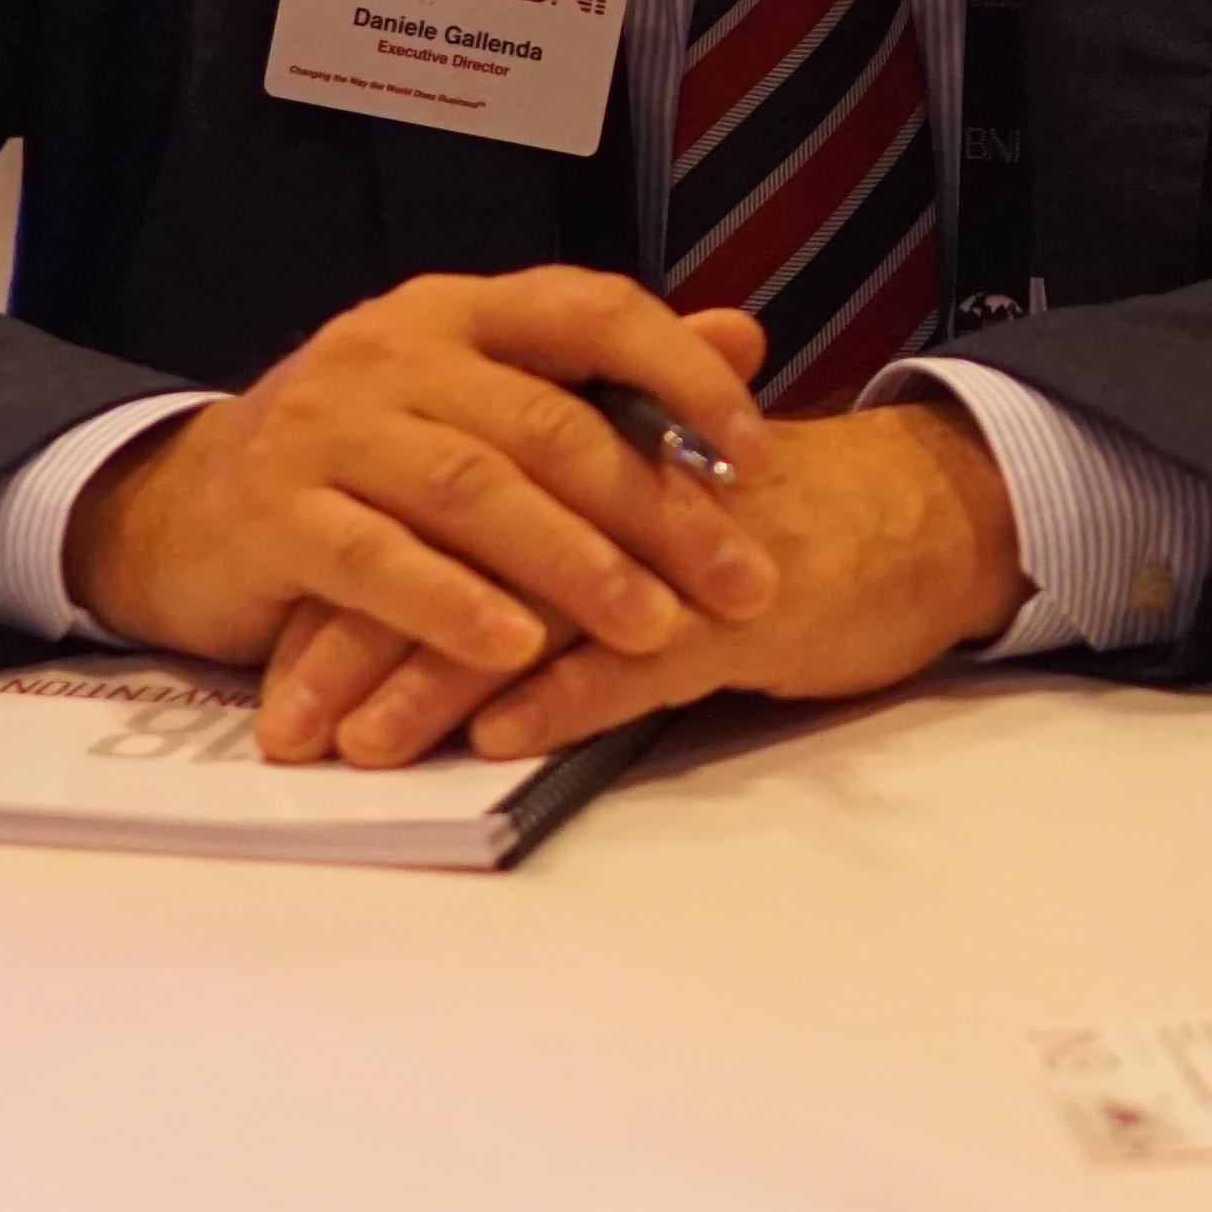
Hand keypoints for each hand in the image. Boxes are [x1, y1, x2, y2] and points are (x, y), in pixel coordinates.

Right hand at [57, 269, 779, 760]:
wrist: (177, 507)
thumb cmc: (365, 459)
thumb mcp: (481, 398)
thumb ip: (607, 375)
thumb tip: (744, 335)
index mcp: (461, 311)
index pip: (589, 310)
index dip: (682, 373)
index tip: (759, 450)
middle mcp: (394, 351)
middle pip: (546, 424)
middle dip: (656, 510)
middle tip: (745, 583)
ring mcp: (326, 427)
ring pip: (471, 490)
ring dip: (573, 565)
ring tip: (655, 628)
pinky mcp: (273, 514)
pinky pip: (374, 561)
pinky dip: (450, 606)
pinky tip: (517, 650)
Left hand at [259, 393, 1031, 766]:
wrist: (931, 515)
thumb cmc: (787, 531)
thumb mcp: (658, 525)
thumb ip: (560, 553)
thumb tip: (450, 614)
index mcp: (586, 469)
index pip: (441, 522)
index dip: (358, 594)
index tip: (281, 673)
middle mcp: (618, 497)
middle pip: (461, 564)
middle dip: (363, 648)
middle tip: (288, 726)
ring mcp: (680, 556)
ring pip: (533, 612)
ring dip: (438, 681)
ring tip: (364, 742)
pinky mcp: (746, 610)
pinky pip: (643, 656)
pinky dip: (570, 694)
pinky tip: (503, 734)